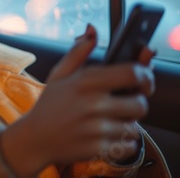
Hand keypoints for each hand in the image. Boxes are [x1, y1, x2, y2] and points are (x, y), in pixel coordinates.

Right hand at [0, 24, 154, 175]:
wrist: (34, 139)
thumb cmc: (49, 104)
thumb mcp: (59, 74)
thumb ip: (78, 51)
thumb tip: (92, 30)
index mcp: (85, 82)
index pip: (132, 73)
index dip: (145, 75)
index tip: (143, 80)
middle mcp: (93, 105)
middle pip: (140, 104)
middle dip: (135, 104)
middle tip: (122, 104)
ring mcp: (96, 129)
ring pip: (135, 127)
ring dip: (127, 124)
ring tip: (109, 121)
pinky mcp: (98, 149)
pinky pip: (128, 146)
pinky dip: (123, 143)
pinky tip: (107, 136)